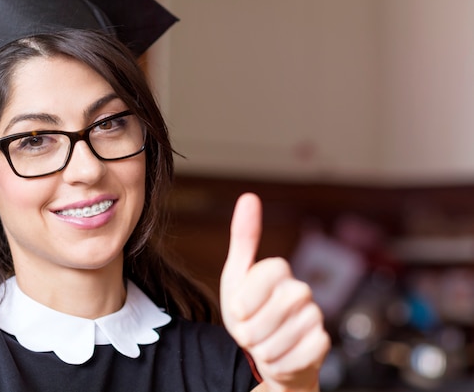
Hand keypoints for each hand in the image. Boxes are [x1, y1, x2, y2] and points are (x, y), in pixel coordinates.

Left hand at [220, 193, 329, 391]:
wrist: (265, 353)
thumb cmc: (248, 314)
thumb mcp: (236, 277)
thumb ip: (243, 238)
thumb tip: (249, 196)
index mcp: (279, 271)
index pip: (268, 273)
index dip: (247, 298)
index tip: (238, 310)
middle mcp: (301, 289)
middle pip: (275, 308)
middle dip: (252, 328)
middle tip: (249, 332)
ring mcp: (314, 316)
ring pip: (283, 335)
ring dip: (264, 347)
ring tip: (263, 343)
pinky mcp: (321, 343)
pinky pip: (299, 353)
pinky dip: (280, 361)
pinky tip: (280, 355)